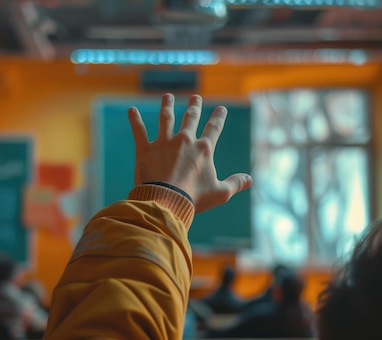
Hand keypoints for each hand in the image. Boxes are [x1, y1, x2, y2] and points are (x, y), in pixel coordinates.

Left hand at [128, 93, 251, 212]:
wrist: (167, 200)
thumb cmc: (194, 198)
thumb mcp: (220, 193)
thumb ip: (235, 183)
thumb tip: (250, 179)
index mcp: (203, 149)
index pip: (214, 129)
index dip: (218, 118)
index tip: (221, 109)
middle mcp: (184, 140)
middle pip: (190, 118)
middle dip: (194, 106)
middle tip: (195, 97)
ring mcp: (164, 143)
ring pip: (166, 118)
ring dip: (167, 106)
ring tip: (167, 97)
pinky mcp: (145, 149)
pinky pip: (139, 131)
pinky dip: (135, 120)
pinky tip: (132, 111)